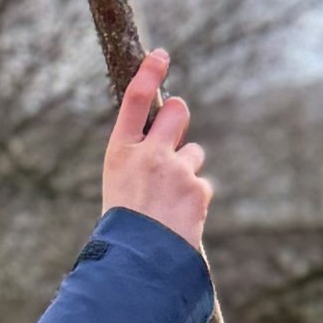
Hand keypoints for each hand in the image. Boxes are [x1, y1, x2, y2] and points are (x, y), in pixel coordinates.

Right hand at [101, 47, 209, 249]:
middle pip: (178, 111)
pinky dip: (194, 201)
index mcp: (120, 152)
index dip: (149, 72)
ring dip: (187, 171)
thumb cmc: (123, 231)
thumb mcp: (120, 189)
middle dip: (180, 116)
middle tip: (175, 136)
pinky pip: (202, 185)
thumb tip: (170, 146)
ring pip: (193, 154)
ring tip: (170, 203)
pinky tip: (179, 220)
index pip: (136, 99)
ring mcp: (176, 170)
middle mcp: (149, 154)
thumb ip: (141, 162)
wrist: (138, 266)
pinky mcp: (198, 189)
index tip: (161, 56)